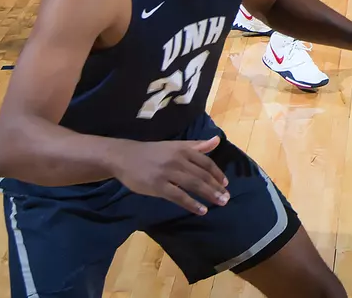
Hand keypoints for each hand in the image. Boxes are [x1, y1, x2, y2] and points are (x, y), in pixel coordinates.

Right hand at [108, 136, 228, 214]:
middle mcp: (178, 160)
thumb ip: (197, 145)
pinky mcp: (158, 186)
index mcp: (184, 150)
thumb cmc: (152, 152)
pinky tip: (201, 210)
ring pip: (193, 185)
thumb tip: (217, 140)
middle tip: (226, 198)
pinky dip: (192, 204)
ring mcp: (168, 173)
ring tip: (220, 203)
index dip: (217, 174)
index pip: (206, 162)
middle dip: (216, 187)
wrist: (125, 157)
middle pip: (202, 175)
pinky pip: (178, 196)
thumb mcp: (175, 145)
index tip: (226, 184)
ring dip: (209, 195)